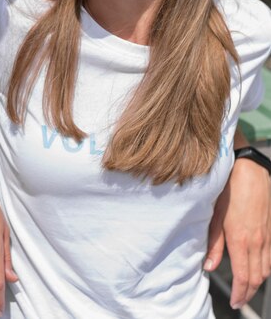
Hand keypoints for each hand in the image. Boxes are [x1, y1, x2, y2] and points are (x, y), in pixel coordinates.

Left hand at [205, 157, 270, 308]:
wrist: (248, 170)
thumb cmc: (227, 190)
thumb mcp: (214, 217)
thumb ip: (213, 244)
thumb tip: (208, 267)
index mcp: (240, 240)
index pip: (243, 277)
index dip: (240, 294)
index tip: (235, 302)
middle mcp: (257, 242)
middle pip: (257, 278)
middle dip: (249, 292)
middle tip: (240, 300)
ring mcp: (267, 236)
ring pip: (267, 269)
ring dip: (258, 281)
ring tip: (247, 287)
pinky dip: (266, 267)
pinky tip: (258, 267)